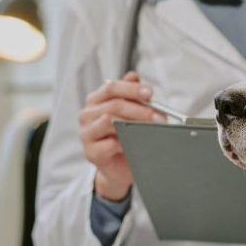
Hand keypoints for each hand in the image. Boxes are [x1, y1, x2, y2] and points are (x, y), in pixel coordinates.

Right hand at [79, 71, 165, 200]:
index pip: (111, 87)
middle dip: (139, 110)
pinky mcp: (91, 152)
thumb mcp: (131, 114)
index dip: (131, 89)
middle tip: (158, 117)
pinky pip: (109, 144)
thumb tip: (134, 75)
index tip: (150, 93)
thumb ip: (132, 95)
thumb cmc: (126, 138)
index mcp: (96, 101)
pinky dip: (126, 143)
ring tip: (151, 130)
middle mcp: (88, 114)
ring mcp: (86, 133)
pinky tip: (137, 145)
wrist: (120, 170)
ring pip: (109, 121)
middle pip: (113, 105)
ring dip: (134, 124)